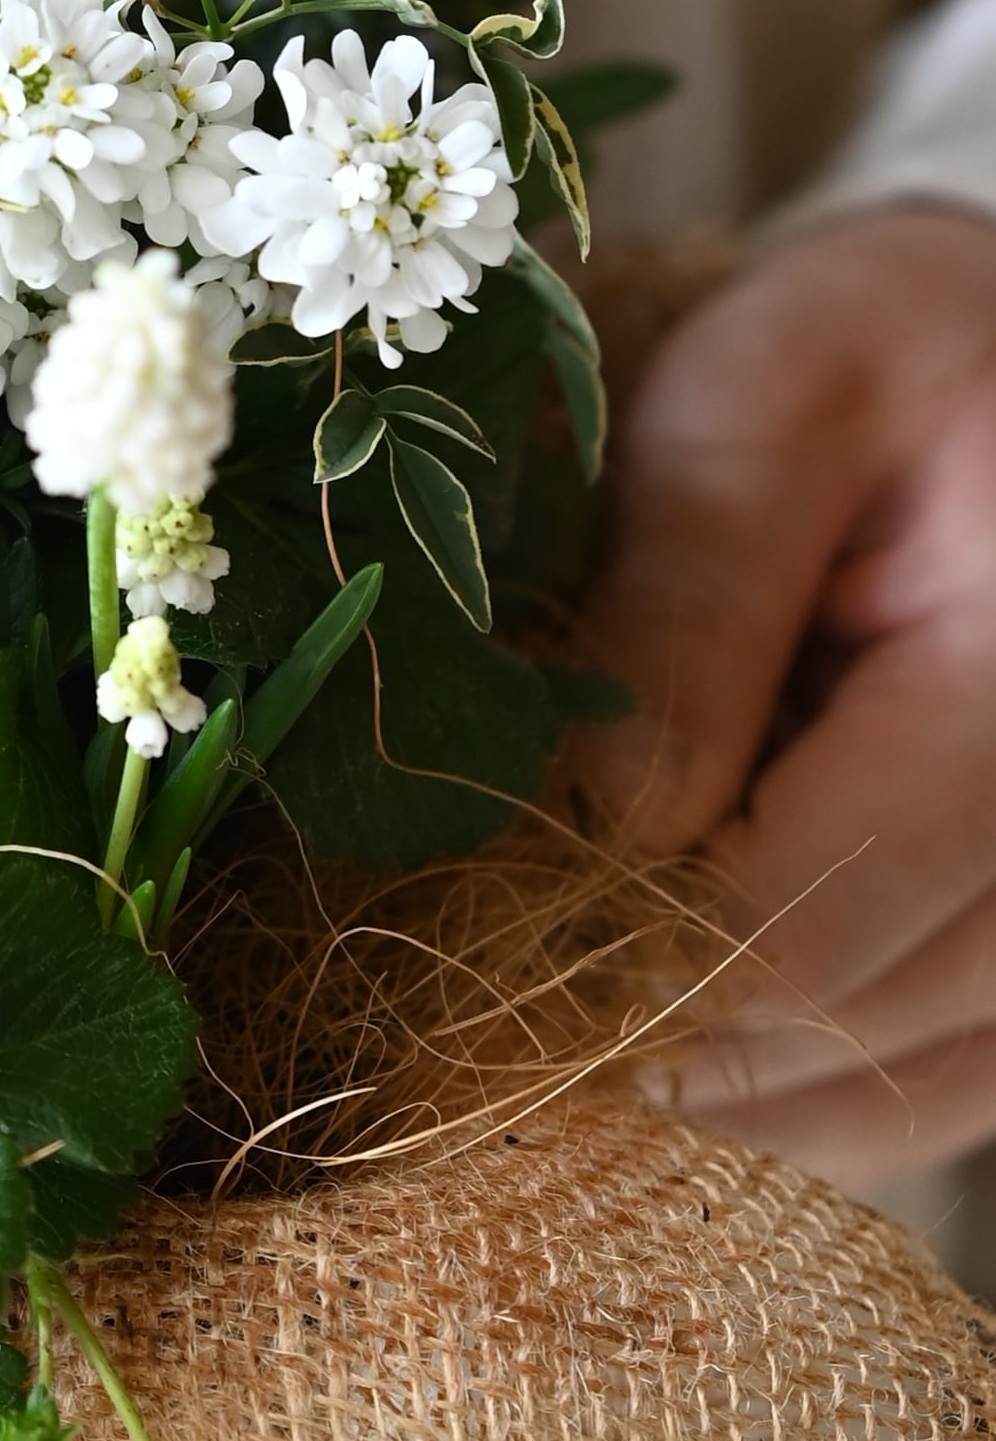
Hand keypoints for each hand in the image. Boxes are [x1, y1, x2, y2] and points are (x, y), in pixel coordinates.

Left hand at [574, 203, 995, 1185]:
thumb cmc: (891, 349)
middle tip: (505, 959)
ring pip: (909, 1083)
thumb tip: (603, 824)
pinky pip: (957, 1081)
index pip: (808, 920)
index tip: (492, 911)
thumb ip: (689, 600)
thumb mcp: (766, 396)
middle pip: (854, 1018)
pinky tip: (701, 1047)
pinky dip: (820, 1091)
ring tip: (589, 990)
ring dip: (735, 1073)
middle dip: (662, 1011)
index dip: (628, 950)